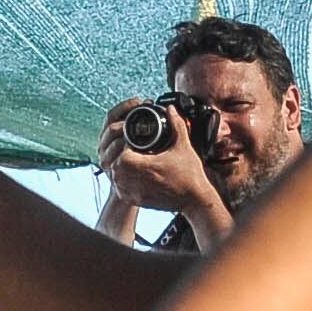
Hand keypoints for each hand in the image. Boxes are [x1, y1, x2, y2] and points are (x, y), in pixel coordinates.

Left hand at [96, 104, 218, 223]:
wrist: (195, 198)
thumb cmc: (190, 174)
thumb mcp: (184, 146)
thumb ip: (176, 124)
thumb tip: (171, 110)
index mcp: (148, 167)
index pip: (123, 156)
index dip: (126, 148)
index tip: (134, 144)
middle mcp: (140, 182)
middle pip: (116, 166)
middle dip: (121, 157)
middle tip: (132, 153)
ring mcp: (138, 193)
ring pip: (116, 179)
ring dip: (120, 170)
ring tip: (131, 163)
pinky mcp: (139, 201)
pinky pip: (121, 191)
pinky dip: (123, 183)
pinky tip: (133, 177)